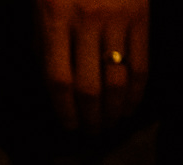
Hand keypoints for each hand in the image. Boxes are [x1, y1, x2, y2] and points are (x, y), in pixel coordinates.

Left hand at [36, 0, 148, 131]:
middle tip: (91, 133)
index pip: (58, 78)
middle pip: (88, 87)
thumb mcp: (41, 0)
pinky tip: (131, 107)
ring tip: (110, 125)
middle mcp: (85, 21)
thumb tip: (56, 83)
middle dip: (90, 118)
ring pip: (116, 82)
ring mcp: (116, 20)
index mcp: (53, 15)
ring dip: (114, 111)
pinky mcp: (141, 18)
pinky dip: (137, 93)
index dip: (63, 110)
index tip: (68, 126)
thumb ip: (43, 36)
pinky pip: (141, 66)